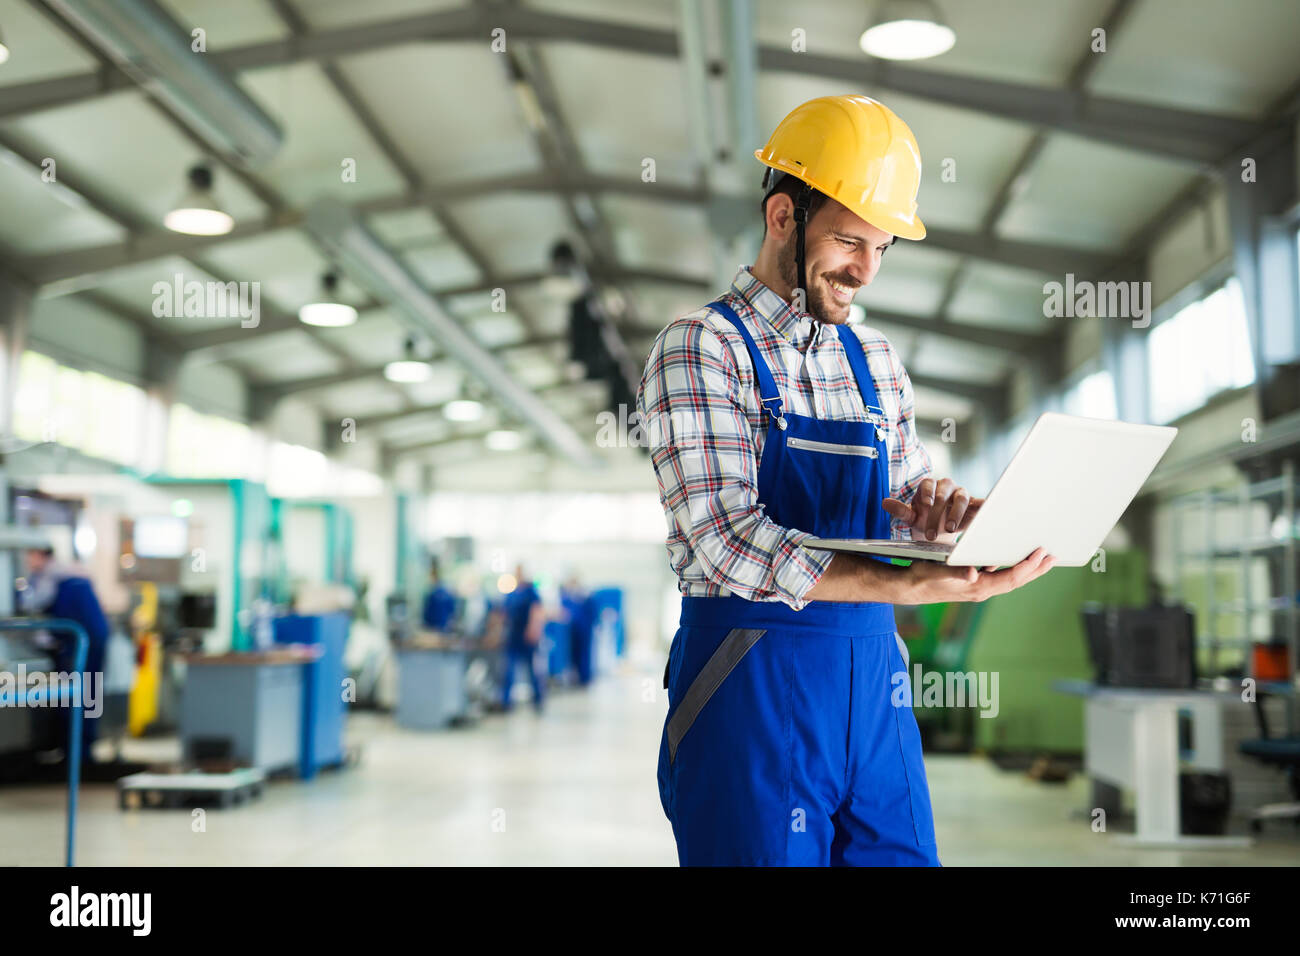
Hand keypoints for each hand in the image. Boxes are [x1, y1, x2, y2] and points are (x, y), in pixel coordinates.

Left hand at [884, 477, 983, 541]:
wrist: (940, 529)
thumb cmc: (924, 519)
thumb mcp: (911, 517)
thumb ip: (900, 510)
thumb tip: (885, 503)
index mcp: (929, 486)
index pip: (928, 485)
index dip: (928, 493)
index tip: (926, 504)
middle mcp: (946, 487)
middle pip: (943, 493)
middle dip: (938, 512)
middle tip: (932, 532)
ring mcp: (961, 494)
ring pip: (962, 497)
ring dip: (956, 512)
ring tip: (950, 529)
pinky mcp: (974, 504)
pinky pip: (980, 503)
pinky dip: (984, 505)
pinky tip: (986, 511)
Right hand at [903, 548, 1055, 603]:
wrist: (908, 588)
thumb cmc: (921, 577)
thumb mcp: (936, 571)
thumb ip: (955, 572)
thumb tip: (973, 573)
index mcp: (977, 588)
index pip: (1010, 578)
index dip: (1028, 566)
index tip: (1041, 553)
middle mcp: (982, 590)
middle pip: (1016, 580)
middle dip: (1036, 569)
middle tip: (1053, 556)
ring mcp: (979, 587)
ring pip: (1010, 579)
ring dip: (1028, 569)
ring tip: (1042, 558)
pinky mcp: (974, 583)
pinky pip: (1000, 576)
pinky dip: (1012, 567)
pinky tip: (1016, 558)